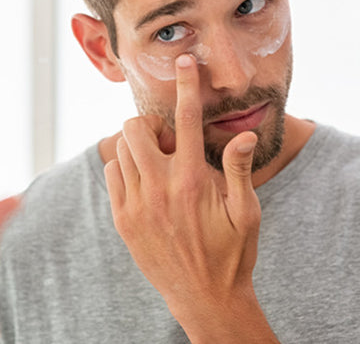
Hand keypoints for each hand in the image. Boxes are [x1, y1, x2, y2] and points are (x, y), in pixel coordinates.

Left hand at [105, 54, 276, 342]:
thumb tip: (244, 135)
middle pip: (136, 128)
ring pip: (120, 149)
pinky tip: (147, 181)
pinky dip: (125, 167)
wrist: (205, 298)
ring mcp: (136, 205)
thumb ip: (239, 169)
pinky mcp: (123, 220)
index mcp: (193, 181)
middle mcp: (160, 189)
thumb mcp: (247, 212)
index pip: (187, 119)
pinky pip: (112, 174)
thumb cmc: (233, 253)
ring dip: (138, 145)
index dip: (187, 85)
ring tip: (161, 163)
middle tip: (169, 140)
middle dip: (151, 123)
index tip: (184, 61)